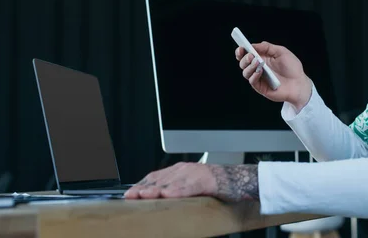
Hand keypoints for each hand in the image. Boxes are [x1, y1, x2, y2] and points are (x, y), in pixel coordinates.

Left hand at [124, 162, 258, 201]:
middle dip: (143, 187)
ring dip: (156, 189)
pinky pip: (189, 187)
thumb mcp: (191, 184)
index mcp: (180, 169)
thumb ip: (176, 187)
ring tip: (143, 196)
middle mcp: (185, 169)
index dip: (141, 184)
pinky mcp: (206, 181)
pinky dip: (178, 191)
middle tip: (130, 195)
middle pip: (160, 178)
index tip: (129, 193)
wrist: (238, 179)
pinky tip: (168, 195)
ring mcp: (195, 174)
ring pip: (172, 182)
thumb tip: (159, 198)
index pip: (156, 176)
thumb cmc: (216, 184)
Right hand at [236, 41, 311, 110]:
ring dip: (249, 66)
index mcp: (262, 58)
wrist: (300, 84)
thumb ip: (268, 47)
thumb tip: (254, 45)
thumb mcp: (282, 52)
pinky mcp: (261, 87)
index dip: (241, 51)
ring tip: (257, 62)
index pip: (247, 54)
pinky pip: (252, 81)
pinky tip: (260, 71)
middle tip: (250, 55)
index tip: (241, 47)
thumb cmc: (292, 68)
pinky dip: (254, 75)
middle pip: (243, 63)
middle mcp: (258, 68)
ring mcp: (259, 78)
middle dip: (244, 58)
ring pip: (245, 72)